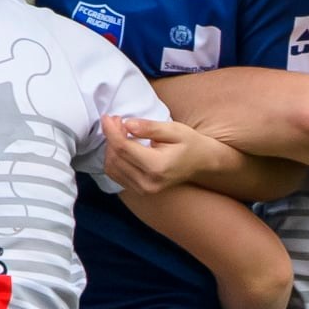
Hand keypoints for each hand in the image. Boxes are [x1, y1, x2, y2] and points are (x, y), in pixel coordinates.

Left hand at [102, 115, 220, 192]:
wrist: (201, 163)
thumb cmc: (189, 143)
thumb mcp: (174, 130)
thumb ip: (149, 127)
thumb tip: (127, 124)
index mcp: (157, 166)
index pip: (123, 148)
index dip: (111, 131)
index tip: (108, 117)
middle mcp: (148, 182)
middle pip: (116, 158)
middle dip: (111, 137)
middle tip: (116, 120)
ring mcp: (143, 190)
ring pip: (112, 167)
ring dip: (110, 148)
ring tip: (120, 132)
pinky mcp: (139, 190)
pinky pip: (116, 174)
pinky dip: (113, 158)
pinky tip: (121, 146)